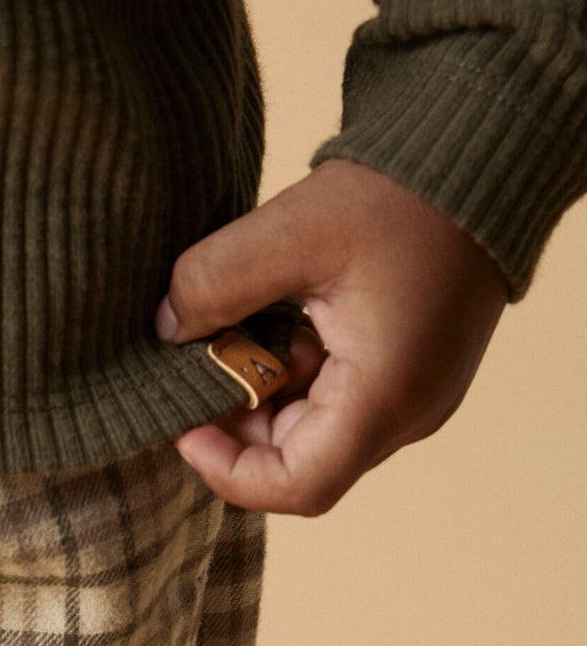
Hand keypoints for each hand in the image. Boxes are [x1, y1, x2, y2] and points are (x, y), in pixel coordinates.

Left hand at [155, 158, 510, 515]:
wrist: (481, 158)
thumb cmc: (403, 196)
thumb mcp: (293, 229)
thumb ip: (215, 282)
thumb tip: (165, 328)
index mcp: (385, 396)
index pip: (298, 486)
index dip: (228, 471)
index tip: (184, 427)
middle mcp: (406, 413)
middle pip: (299, 463)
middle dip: (237, 425)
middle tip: (196, 367)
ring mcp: (411, 396)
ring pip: (313, 433)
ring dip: (262, 395)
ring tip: (236, 332)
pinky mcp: (406, 373)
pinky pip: (335, 401)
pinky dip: (290, 375)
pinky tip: (273, 321)